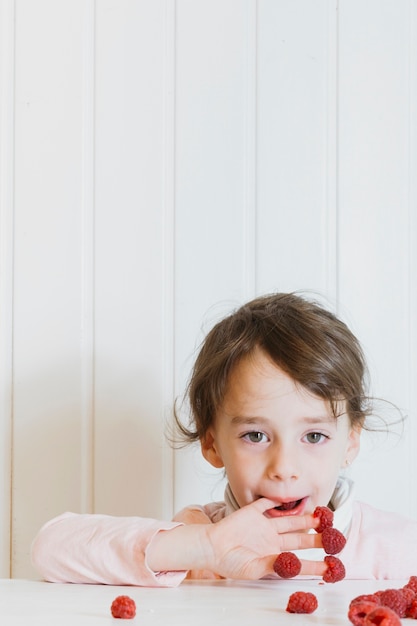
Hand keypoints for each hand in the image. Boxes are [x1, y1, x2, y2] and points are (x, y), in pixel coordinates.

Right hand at [203, 498, 324, 579]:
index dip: (314, 564)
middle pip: (298, 538)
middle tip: (334, 537)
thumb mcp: (254, 569)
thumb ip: (274, 565)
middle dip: (316, 538)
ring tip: (321, 517)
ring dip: (304, 518)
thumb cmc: (229, 562)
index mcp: (272, 557)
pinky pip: (267, 504)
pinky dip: (277, 500)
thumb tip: (294, 563)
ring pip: (288, 521)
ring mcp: (263, 526)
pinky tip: (289, 497)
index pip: (298, 560)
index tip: (331, 566)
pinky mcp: (253, 513)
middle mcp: (271, 541)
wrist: (210, 547)